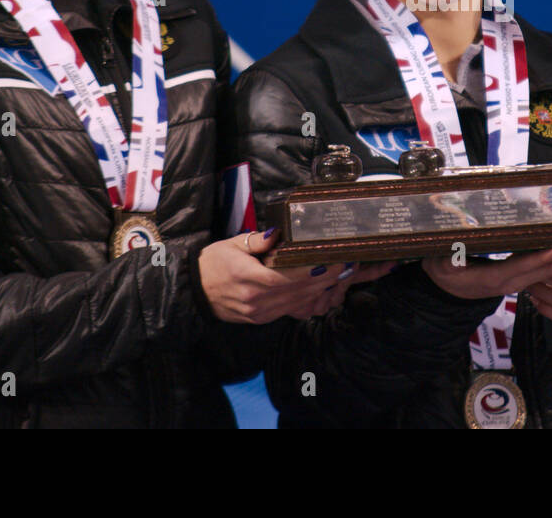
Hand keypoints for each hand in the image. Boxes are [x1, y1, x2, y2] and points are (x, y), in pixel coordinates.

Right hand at [198, 230, 390, 322]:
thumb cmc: (212, 264)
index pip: (297, 277)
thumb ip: (258, 240)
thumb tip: (278, 233)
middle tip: (357, 263)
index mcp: (254, 281)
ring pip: (306, 304)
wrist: (193, 293)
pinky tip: (330, 288)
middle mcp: (262, 302)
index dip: (323, 269)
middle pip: (307, 291)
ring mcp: (265, 313)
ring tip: (352, 274)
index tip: (342, 257)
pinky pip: (297, 310)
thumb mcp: (232, 245)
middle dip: (335, 278)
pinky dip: (314, 299)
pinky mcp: (266, 318)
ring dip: (330, 290)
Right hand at [421, 246, 551, 299]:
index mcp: (492, 278)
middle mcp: (510, 283)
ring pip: (548, 275)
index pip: (520, 268)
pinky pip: (544, 273)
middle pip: (544, 274)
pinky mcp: (520, 279)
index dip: (540, 259)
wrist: (446, 288)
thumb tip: (453, 253)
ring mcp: (517, 283)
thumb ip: (448, 259)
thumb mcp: (440, 264)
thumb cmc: (443, 271)